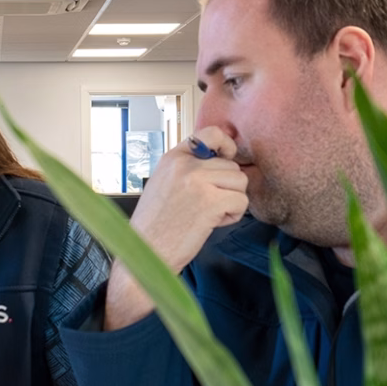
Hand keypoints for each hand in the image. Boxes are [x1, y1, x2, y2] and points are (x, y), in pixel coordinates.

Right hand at [103, 126, 246, 329]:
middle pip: (232, 166)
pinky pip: (241, 201)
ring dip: (231, 202)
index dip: (227, 145)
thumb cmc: (155, 225)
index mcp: (173, 158)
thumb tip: (222, 161)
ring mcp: (198, 181)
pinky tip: (210, 224)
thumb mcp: (164, 184)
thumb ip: (188, 169)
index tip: (228, 159)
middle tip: (206, 206)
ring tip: (207, 215)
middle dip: (227, 188)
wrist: (145, 252)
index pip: (212, 133)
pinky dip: (232, 216)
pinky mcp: (210, 202)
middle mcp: (185, 165)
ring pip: (240, 182)